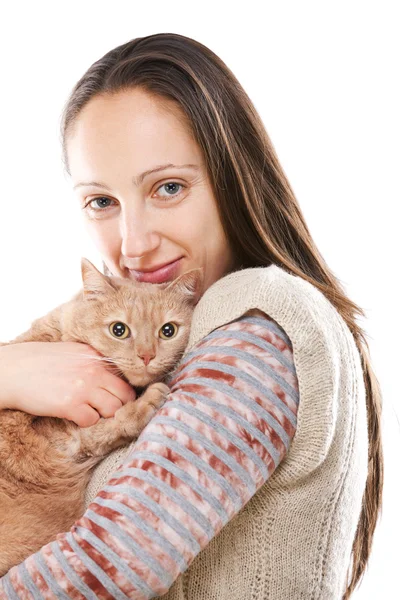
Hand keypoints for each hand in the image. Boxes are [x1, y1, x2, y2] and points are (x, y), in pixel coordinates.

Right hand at [0, 341, 135, 426]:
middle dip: (120, 406)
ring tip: (92, 413)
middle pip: (125, 395)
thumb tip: (111, 374)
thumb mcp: (73, 352)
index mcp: (95, 356)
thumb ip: (93, 361)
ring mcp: (83, 388)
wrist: (13, 370)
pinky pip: (92, 421)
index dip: (124, 392)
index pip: (125, 378)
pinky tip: (76, 416)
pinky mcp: (70, 405)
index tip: (119, 399)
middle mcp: (94, 371)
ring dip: (105, 415)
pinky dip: (86, 422)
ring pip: (113, 409)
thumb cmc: (40, 361)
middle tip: (109, 411)